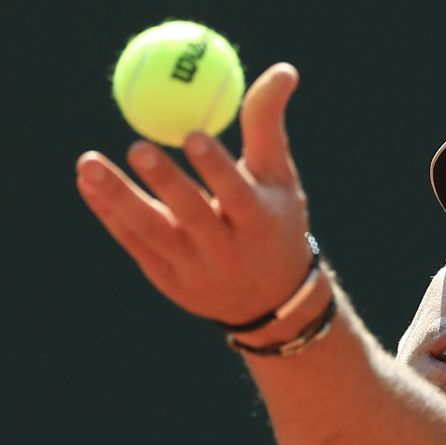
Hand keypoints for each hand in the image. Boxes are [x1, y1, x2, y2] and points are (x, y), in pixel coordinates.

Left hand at [76, 63, 311, 325]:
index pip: (237, 195)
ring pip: (153, 234)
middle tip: (138, 147)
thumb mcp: (279, 178)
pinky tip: (88, 185)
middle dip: (166, 184)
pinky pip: (134, 244)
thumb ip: (267, 127)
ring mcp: (195, 270)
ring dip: (119, 199)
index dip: (216, 168)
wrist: (270, 297)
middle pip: (192, 216)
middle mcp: (227, 250)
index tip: (195, 135)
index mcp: (258, 222)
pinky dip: (110, 214)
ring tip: (87, 164)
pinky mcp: (168, 281)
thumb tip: (282, 71)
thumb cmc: (274, 223)